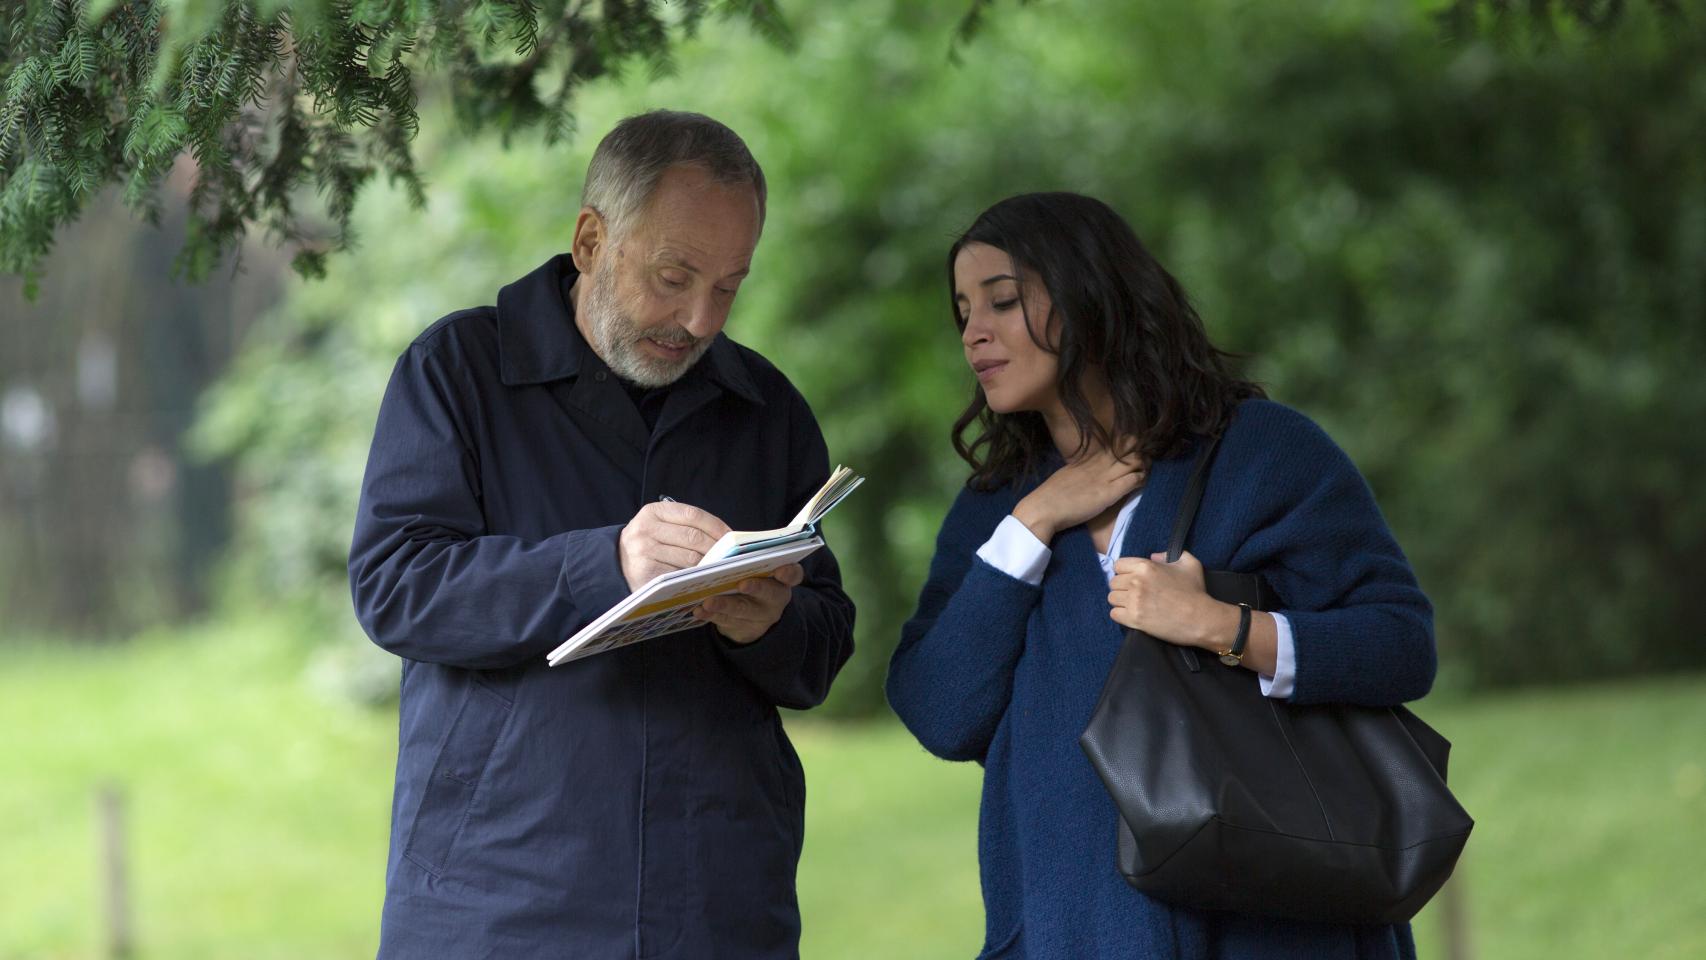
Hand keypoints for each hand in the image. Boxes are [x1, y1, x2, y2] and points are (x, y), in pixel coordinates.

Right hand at [618, 501, 731, 589]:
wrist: (616, 564)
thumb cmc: (648, 544)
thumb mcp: (661, 526)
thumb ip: (686, 526)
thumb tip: (726, 537)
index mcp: (653, 512)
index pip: (693, 515)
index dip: (716, 525)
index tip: (731, 536)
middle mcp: (646, 529)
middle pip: (693, 537)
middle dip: (716, 548)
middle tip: (731, 556)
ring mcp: (644, 551)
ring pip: (689, 558)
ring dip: (708, 565)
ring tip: (720, 568)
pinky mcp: (645, 573)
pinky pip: (679, 575)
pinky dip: (694, 578)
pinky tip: (702, 579)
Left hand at [693, 563, 804, 644]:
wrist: (751, 617)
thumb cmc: (754, 581)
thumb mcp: (758, 572)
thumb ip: (750, 560)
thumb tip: (725, 547)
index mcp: (782, 580)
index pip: (793, 575)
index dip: (789, 573)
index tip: (781, 570)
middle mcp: (774, 599)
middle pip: (769, 594)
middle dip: (756, 588)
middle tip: (742, 584)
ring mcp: (759, 616)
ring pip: (743, 609)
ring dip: (725, 605)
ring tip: (708, 601)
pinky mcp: (741, 627)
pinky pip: (725, 621)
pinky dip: (710, 615)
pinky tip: (699, 610)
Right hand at [1012, 445, 1146, 542]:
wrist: (1043, 509)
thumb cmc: (1051, 494)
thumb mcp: (1067, 473)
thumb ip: (1080, 468)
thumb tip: (1085, 468)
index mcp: (1089, 457)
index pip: (1116, 442)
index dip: (1129, 443)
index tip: (1133, 450)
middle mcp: (1099, 463)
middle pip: (1129, 448)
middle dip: (1140, 452)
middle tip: (1143, 461)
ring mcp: (1105, 477)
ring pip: (1135, 461)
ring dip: (1143, 465)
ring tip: (1144, 471)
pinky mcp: (1109, 493)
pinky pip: (1133, 480)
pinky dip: (1141, 479)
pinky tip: (1141, 483)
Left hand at [1107, 550, 1231, 647]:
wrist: (1201, 619)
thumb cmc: (1196, 591)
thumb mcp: (1189, 563)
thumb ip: (1169, 554)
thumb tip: (1154, 557)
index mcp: (1146, 566)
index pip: (1118, 565)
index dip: (1125, 572)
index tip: (1133, 579)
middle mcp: (1136, 581)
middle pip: (1113, 583)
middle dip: (1122, 588)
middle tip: (1135, 594)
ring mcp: (1134, 601)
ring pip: (1112, 598)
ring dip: (1121, 602)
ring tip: (1134, 605)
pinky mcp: (1134, 619)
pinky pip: (1114, 614)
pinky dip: (1121, 615)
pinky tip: (1133, 615)